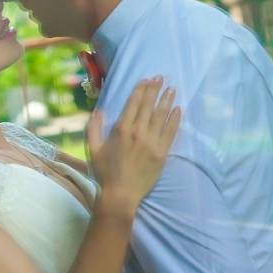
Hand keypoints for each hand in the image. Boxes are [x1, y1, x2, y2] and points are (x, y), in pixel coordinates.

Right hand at [87, 77, 180, 212]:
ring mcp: (152, 142)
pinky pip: (171, 132)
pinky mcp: (162, 153)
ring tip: (172, 89)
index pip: (133, 103)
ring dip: (167, 100)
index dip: (141, 89)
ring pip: (161, 116)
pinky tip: (178, 109)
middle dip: (155, 90)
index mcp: (121, 130)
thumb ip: (94, 128)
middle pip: (149, 106)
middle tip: (161, 78)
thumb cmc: (105, 171)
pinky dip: (175, 119)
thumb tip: (98, 111)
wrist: (121, 194)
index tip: (146, 79)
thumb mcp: (93, 149)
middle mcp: (138, 132)